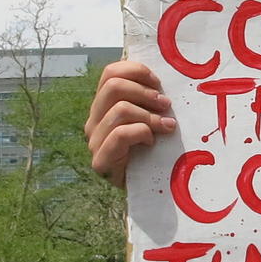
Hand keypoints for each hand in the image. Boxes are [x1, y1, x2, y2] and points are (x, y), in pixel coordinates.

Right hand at [86, 60, 174, 184]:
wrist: (145, 189)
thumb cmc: (151, 151)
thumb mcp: (150, 118)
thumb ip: (148, 100)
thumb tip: (162, 80)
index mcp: (103, 105)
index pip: (110, 73)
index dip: (137, 71)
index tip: (159, 83)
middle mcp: (94, 120)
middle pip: (113, 86)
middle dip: (145, 92)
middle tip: (166, 105)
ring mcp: (94, 140)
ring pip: (120, 109)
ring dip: (150, 116)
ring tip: (166, 127)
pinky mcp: (100, 160)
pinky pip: (121, 134)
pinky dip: (142, 133)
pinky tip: (151, 143)